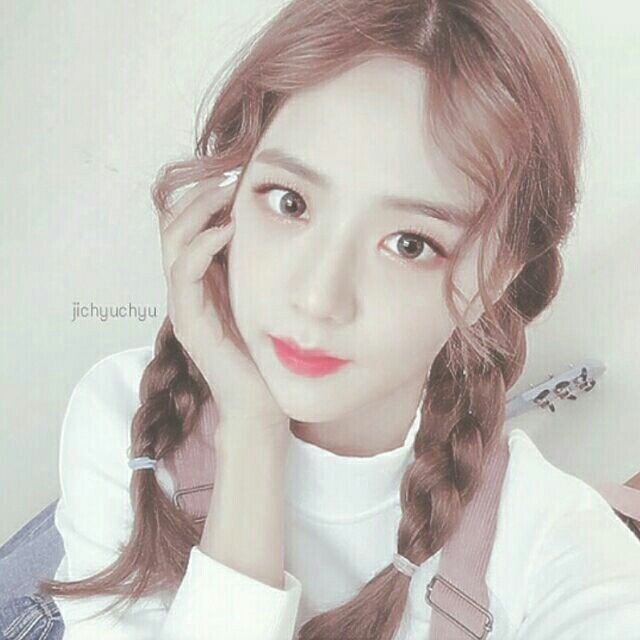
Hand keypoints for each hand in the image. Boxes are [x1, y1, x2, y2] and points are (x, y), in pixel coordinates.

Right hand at [159, 173, 288, 433]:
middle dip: (199, 195)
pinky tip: (228, 229)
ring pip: (172, 242)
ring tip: (226, 191)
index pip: (189, 225)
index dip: (206, 196)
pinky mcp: (190, 323)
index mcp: (204, 281)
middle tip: (229, 174)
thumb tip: (280, 223)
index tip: (237, 174)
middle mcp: (188, 289)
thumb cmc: (268, 351)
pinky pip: (184, 273)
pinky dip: (201, 245)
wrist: (264, 404)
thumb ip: (259, 265)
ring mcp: (185, 305)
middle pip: (174, 226)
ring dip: (197, 211)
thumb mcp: (264, 295)